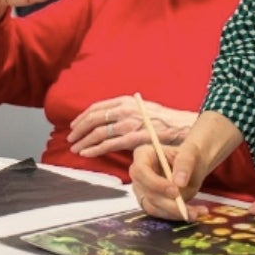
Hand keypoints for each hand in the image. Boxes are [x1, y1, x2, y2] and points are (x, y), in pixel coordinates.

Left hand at [68, 96, 196, 157]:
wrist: (183, 126)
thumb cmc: (164, 120)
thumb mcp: (142, 108)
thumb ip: (126, 111)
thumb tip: (109, 119)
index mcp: (126, 100)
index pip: (97, 107)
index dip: (82, 117)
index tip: (74, 125)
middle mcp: (125, 110)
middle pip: (94, 118)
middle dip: (78, 129)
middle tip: (70, 138)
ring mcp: (130, 124)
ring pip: (99, 132)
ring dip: (83, 141)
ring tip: (75, 148)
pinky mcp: (135, 138)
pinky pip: (109, 145)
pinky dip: (94, 149)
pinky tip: (85, 153)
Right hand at [130, 141, 208, 219]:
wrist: (194, 166)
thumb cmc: (189, 154)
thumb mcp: (190, 153)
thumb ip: (184, 163)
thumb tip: (179, 183)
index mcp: (143, 154)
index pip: (140, 170)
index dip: (155, 183)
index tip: (175, 191)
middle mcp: (139, 174)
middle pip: (146, 192)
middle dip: (167, 203)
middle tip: (187, 208)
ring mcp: (143, 190)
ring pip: (153, 207)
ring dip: (174, 213)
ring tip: (196, 213)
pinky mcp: (150, 203)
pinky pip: (160, 213)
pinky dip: (177, 216)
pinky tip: (194, 213)